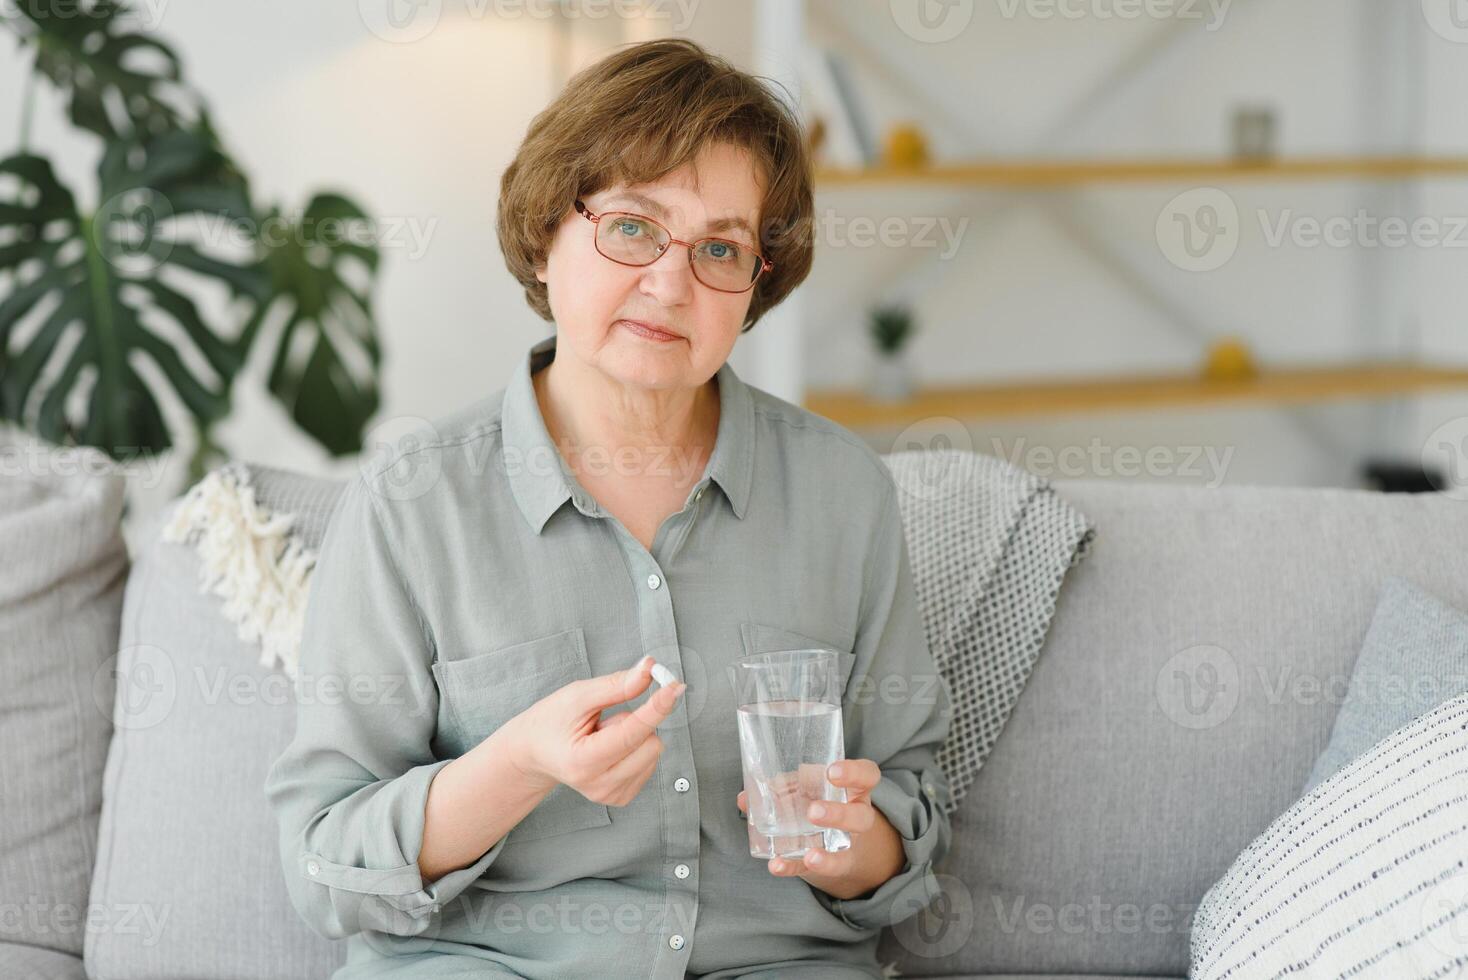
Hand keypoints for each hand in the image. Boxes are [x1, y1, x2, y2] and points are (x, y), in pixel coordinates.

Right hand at [506, 654, 684, 806]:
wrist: (534, 753)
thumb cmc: (552, 721)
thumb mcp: (577, 696)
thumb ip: (616, 685)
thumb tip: (651, 669)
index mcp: (583, 761)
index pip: (632, 733)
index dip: (656, 707)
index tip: (675, 687)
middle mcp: (599, 785)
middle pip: (651, 743)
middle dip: (636, 721)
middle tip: (605, 720)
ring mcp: (611, 795)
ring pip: (654, 752)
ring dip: (635, 735)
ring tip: (602, 735)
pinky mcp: (621, 796)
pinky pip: (650, 762)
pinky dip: (635, 748)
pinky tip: (609, 748)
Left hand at [737, 758, 903, 900]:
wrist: (837, 844)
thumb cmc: (819, 802)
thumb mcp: (807, 790)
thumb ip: (779, 789)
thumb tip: (745, 797)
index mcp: (853, 789)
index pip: (867, 775)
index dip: (854, 772)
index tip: (831, 771)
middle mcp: (857, 817)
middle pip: (861, 817)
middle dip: (839, 814)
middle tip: (813, 812)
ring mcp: (846, 845)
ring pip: (846, 851)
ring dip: (828, 855)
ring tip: (809, 855)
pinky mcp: (830, 866)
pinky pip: (814, 871)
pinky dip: (793, 868)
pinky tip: (776, 866)